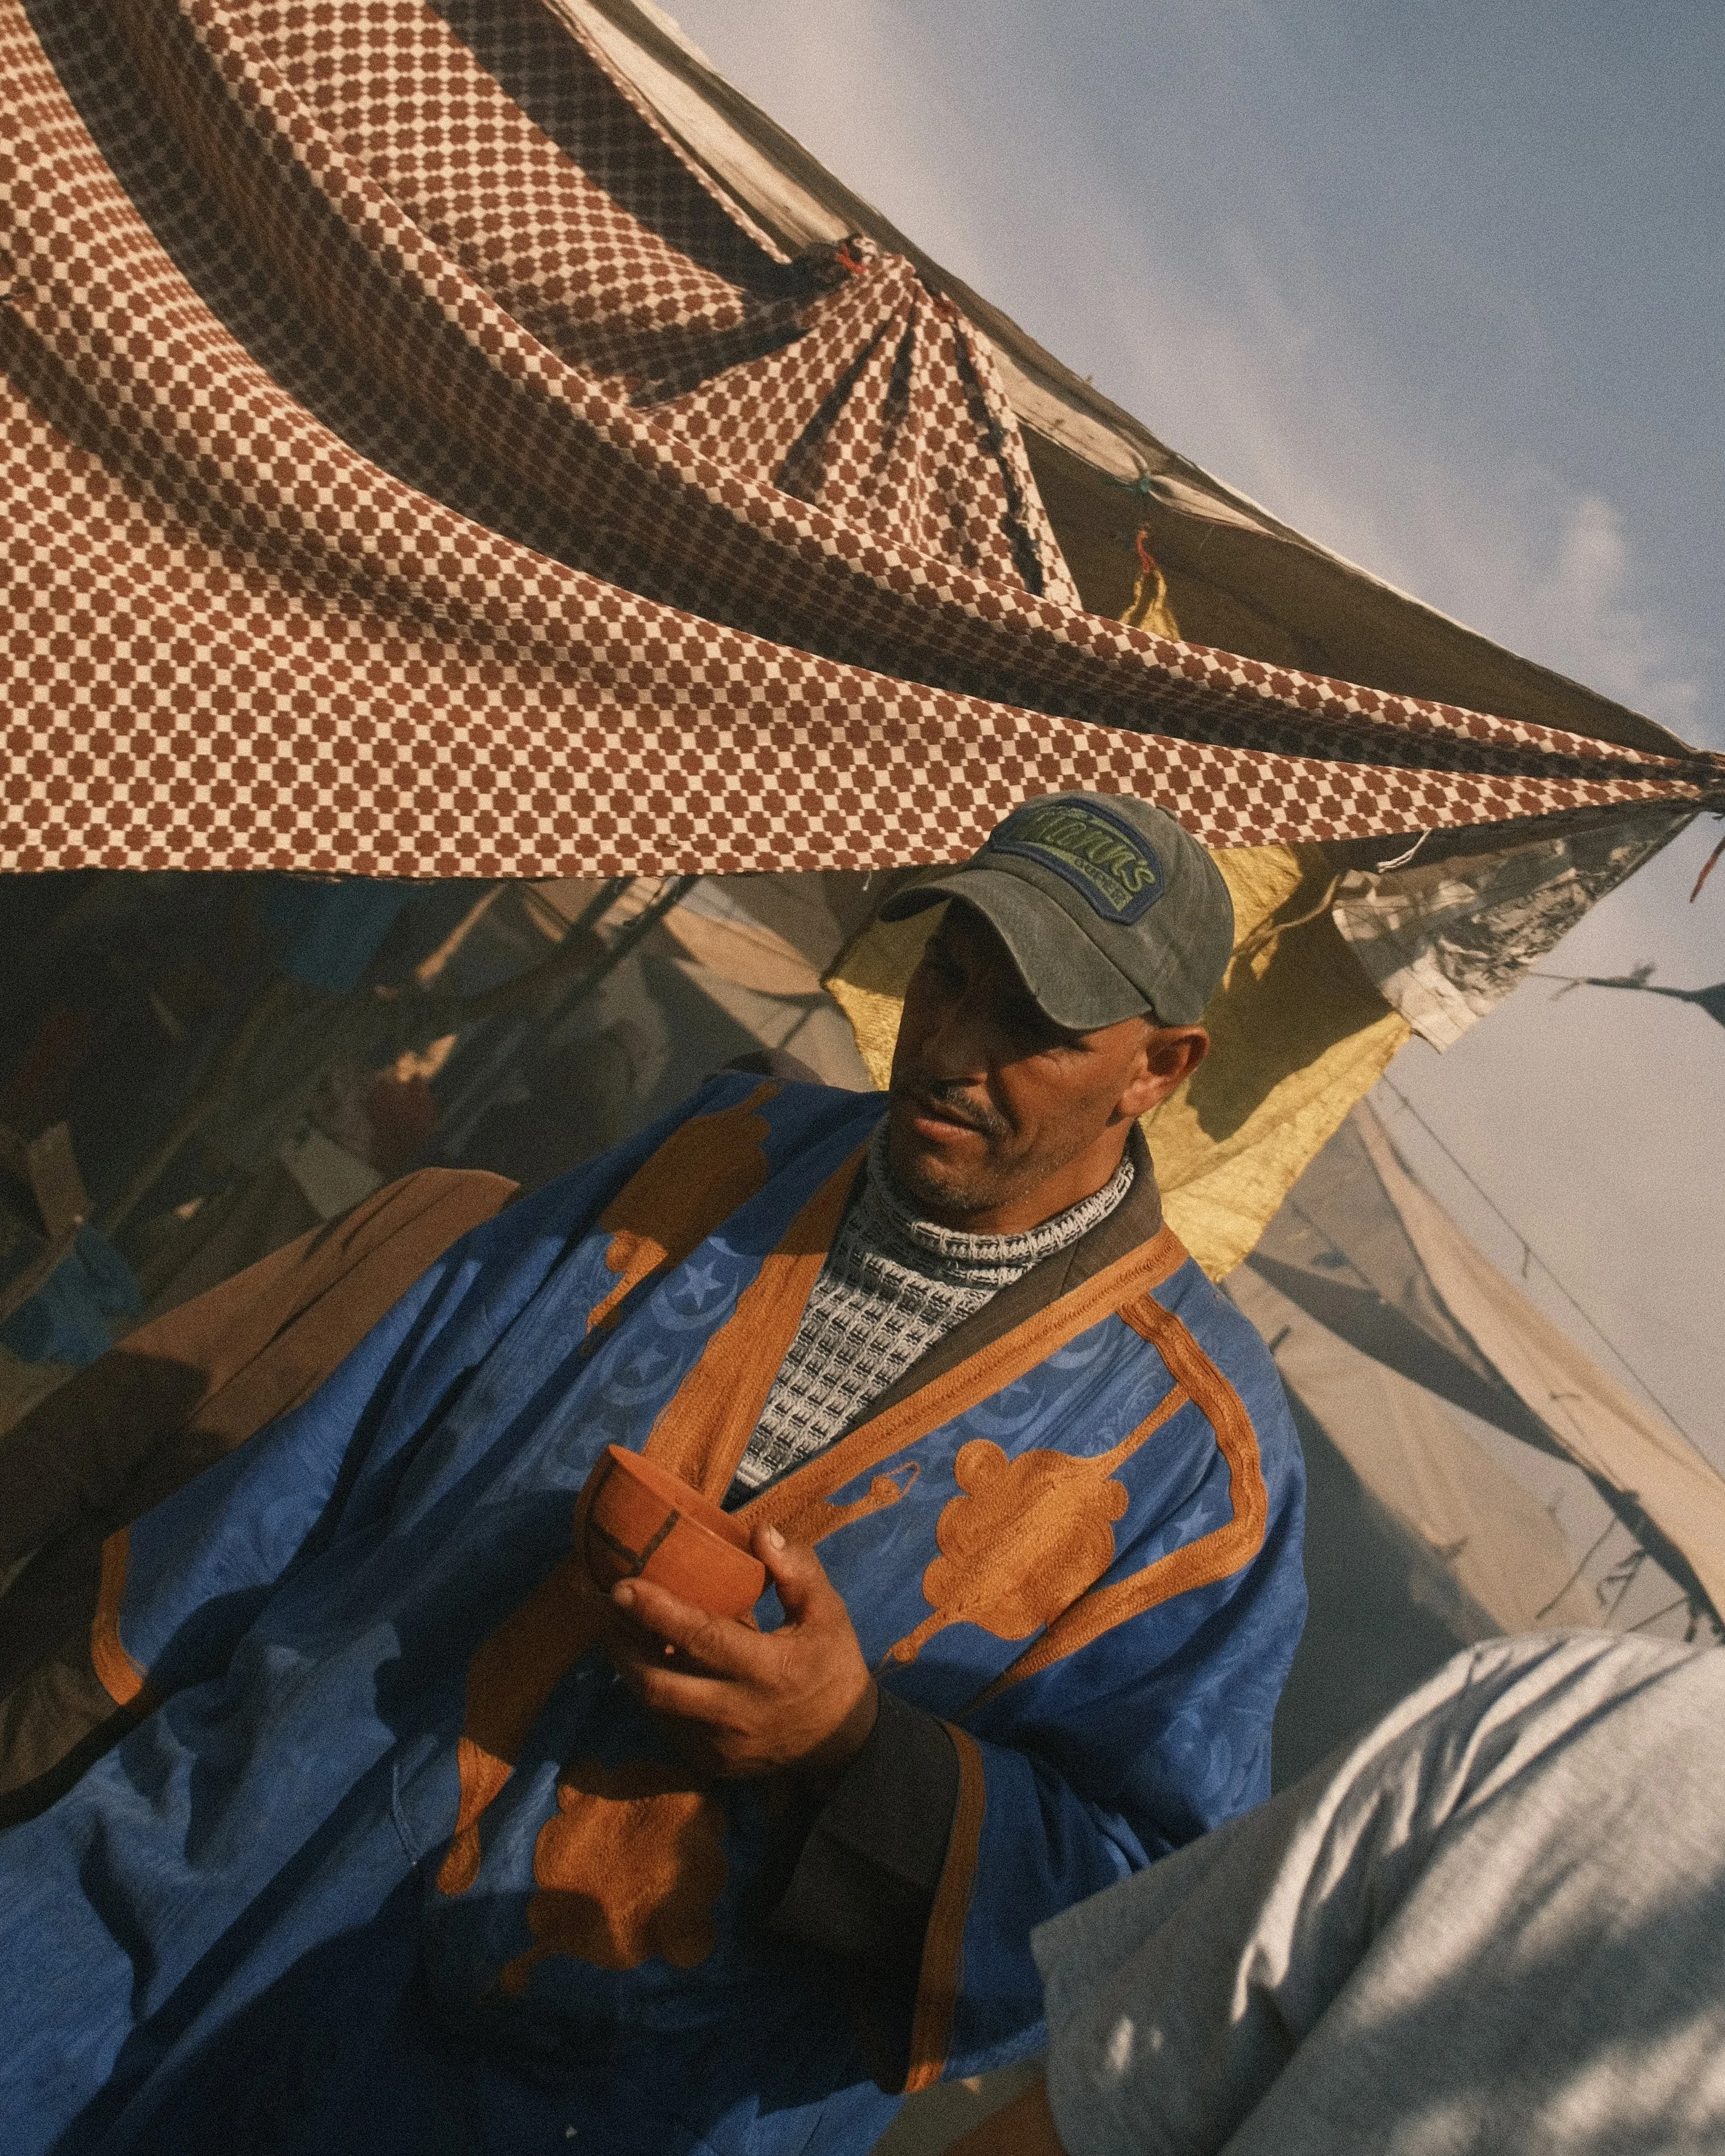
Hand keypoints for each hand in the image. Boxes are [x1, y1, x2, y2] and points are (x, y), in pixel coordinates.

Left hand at [605, 1525, 877, 1784]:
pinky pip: (665, 1727)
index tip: (621, 1587)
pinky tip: (645, 1667)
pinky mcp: (708, 1764)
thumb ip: (797, 1571)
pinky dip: (650, 1695)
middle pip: (657, 1683)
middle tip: (602, 1609)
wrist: (842, 1745)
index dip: (657, 1611)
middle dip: (621, 1646)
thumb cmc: (831, 1667)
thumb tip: (759, 1532)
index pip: (700, 1637)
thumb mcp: (828, 1614)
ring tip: (614, 1632)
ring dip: (629, 1669)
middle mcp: (736, 1712)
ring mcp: (718, 1744)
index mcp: (767, 1669)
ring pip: (654, 1708)